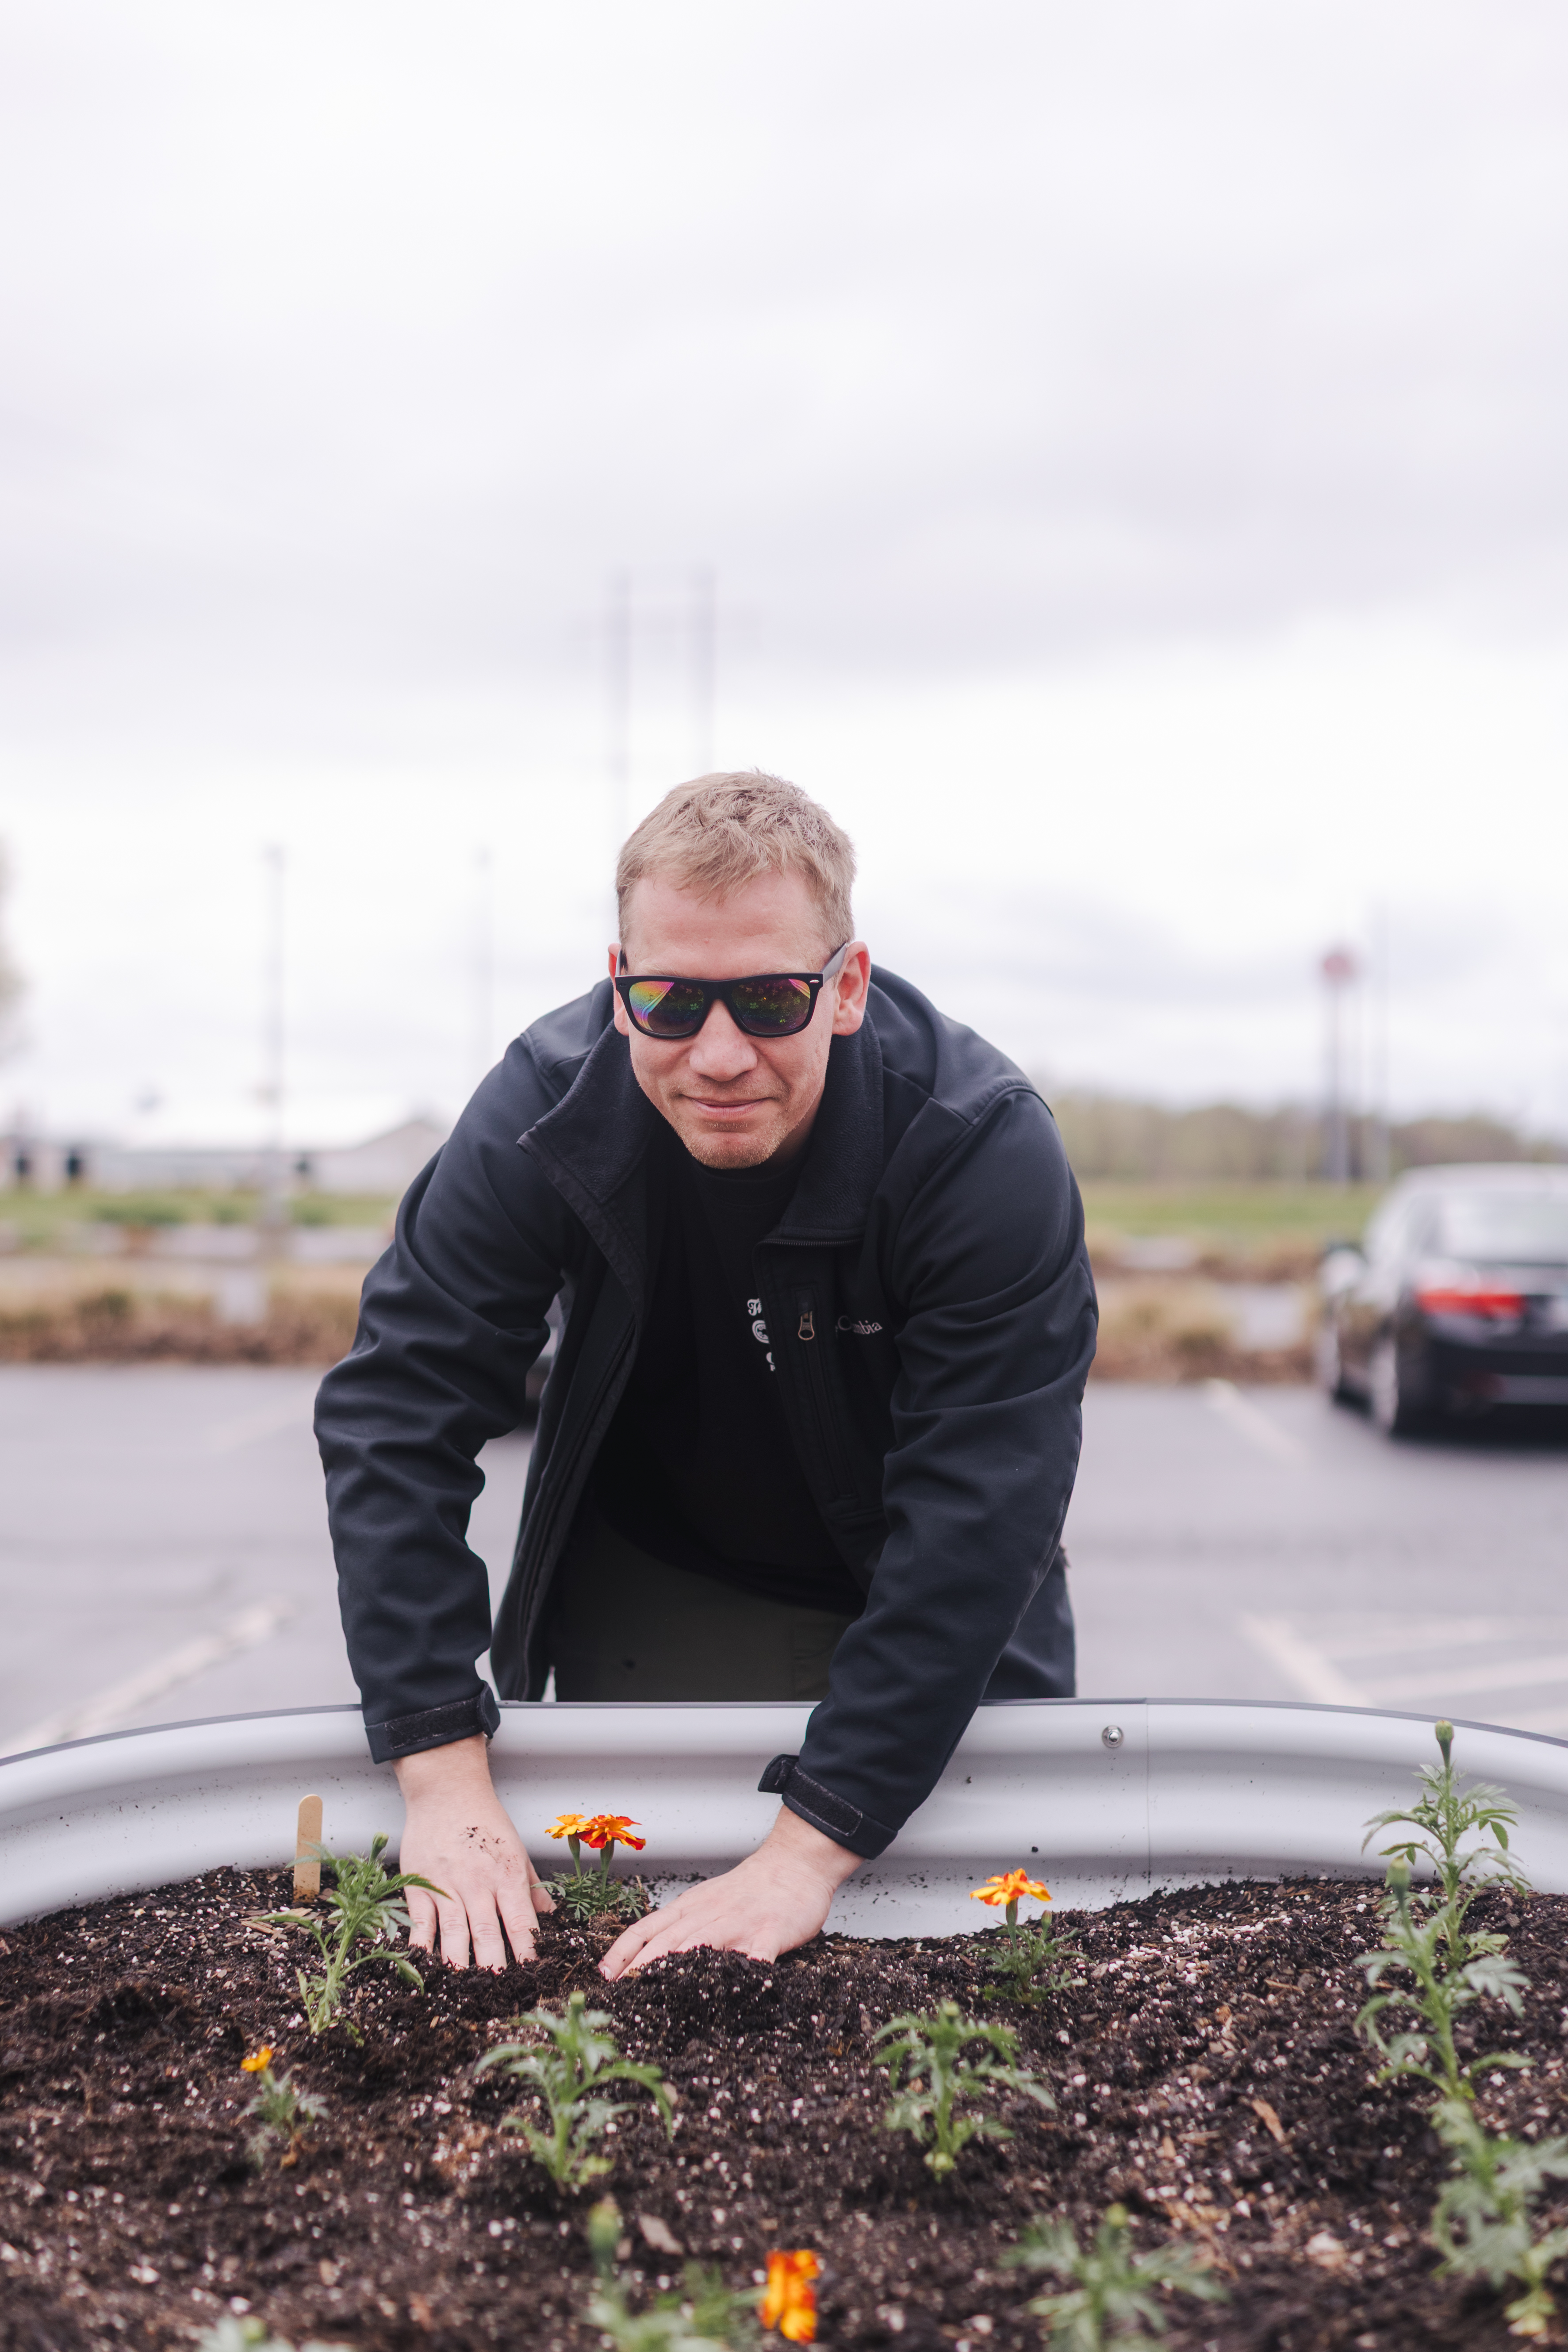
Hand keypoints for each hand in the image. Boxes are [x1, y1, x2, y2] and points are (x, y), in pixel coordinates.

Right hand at [393, 1735, 553, 1969]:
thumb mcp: (517, 1849)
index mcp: (507, 1875)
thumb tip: (551, 1917)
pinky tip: (424, 1966)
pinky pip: (421, 1922)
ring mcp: (447, 1885)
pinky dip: (422, 1946)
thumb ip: (532, 1886)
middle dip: (495, 1967)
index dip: (527, 1951)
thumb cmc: (485, 1820)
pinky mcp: (419, 1885)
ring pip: (454, 1933)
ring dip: (460, 1964)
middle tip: (499, 1994)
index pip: (520, 1922)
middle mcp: (478, 1883)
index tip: (534, 1976)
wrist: (447, 1791)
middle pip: (487, 1934)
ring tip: (465, 1990)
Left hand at [599, 1806, 859, 1978]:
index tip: (603, 1976)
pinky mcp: (770, 1932)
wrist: (794, 1862)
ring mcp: (739, 1924)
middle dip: (640, 1968)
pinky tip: (738, 1988)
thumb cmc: (750, 1889)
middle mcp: (708, 1915)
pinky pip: (758, 1953)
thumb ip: (683, 1927)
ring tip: (659, 1993)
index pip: (645, 1929)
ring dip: (678, 1967)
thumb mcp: (707, 1902)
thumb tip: (647, 1959)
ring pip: (702, 1944)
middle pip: (666, 1941)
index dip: (622, 1952)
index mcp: (690, 1909)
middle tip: (621, 1994)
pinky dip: (746, 1970)